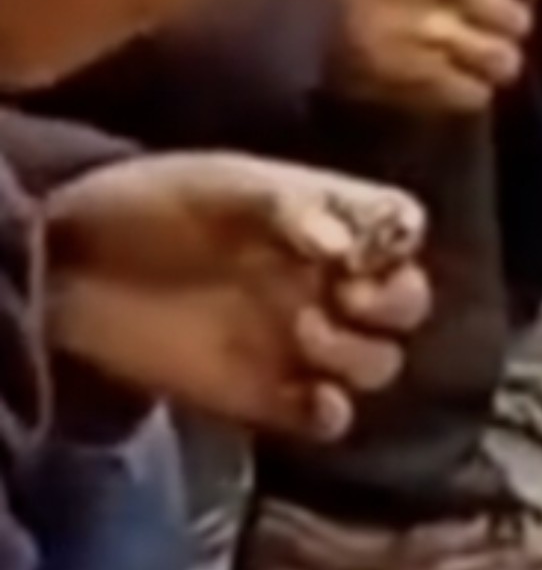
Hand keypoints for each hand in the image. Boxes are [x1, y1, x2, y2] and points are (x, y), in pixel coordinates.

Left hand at [45, 154, 429, 441]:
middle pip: (407, 301)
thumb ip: (288, 210)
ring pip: (378, 362)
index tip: (364, 243)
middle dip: (394, 301)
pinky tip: (306, 396)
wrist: (71, 267)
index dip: (401, 238)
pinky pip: (328, 418)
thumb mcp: (221, 186)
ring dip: (357, 353)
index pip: (402, 227)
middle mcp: (327, 282)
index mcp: (329, 221)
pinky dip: (331, 413)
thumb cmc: (152, 207)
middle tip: (346, 295)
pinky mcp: (265, 395)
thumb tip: (342, 246)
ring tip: (303, 333)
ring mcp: (301, 340)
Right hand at [333, 0, 541, 111]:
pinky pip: (476, 94)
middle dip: (501, 20)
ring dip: (489, 58)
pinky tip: (443, 71)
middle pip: (520, 17)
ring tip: (462, 48)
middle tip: (471, 16)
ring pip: (505, 60)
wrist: (294, 4)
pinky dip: (466, 88)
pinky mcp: (416, 80)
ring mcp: (433, 33)